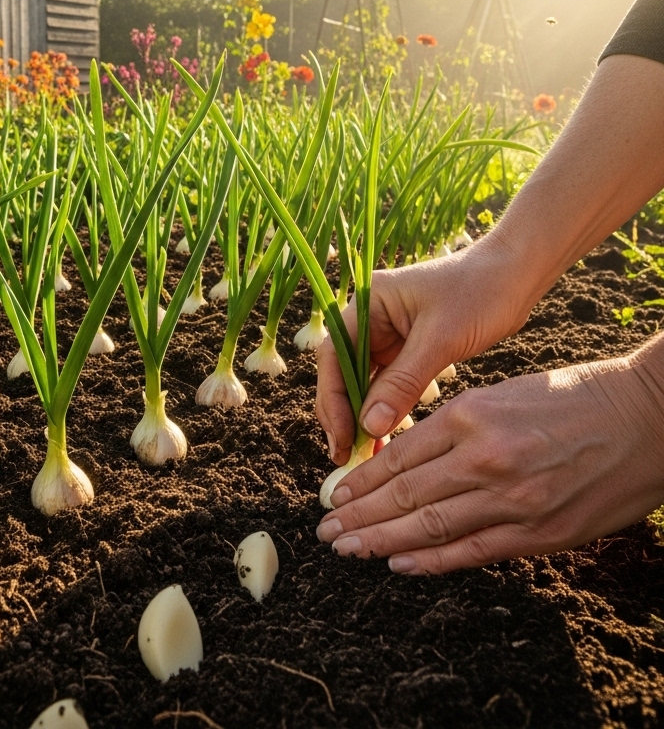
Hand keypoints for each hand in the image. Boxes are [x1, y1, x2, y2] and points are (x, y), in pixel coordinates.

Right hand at [316, 239, 530, 464]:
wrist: (516, 274)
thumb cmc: (479, 293)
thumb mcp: (440, 340)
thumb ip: (402, 383)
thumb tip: (368, 426)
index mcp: (367, 303)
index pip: (334, 356)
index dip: (333, 399)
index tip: (342, 438)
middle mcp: (369, 318)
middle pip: (341, 371)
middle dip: (343, 413)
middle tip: (347, 455)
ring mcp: (385, 334)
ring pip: (361, 381)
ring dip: (363, 415)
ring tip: (366, 454)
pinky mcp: (405, 349)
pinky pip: (385, 383)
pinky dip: (385, 409)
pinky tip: (388, 436)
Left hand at [316, 339, 663, 573]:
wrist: (647, 418)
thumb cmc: (571, 397)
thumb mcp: (501, 394)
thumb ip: (453, 428)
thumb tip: (404, 460)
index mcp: (470, 416)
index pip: (398, 457)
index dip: (361, 481)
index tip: (334, 494)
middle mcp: (484, 459)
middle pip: (404, 495)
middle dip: (358, 516)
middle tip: (325, 530)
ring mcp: (512, 500)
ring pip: (429, 527)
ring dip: (381, 541)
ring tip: (347, 548)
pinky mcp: (540, 533)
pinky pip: (472, 551)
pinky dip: (431, 560)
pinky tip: (399, 564)